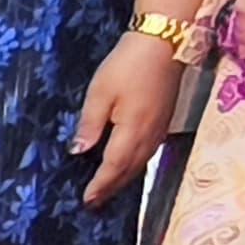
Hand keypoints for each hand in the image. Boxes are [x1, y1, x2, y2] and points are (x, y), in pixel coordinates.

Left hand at [69, 31, 183, 206]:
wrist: (165, 41)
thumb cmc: (128, 64)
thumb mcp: (100, 92)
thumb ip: (90, 124)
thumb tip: (79, 152)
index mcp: (132, 129)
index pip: (114, 166)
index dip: (101, 185)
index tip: (87, 200)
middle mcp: (150, 134)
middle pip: (129, 170)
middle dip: (112, 187)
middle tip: (94, 203)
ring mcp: (160, 127)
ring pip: (141, 162)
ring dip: (124, 178)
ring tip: (108, 190)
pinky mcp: (165, 119)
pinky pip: (149, 151)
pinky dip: (136, 164)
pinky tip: (128, 165)